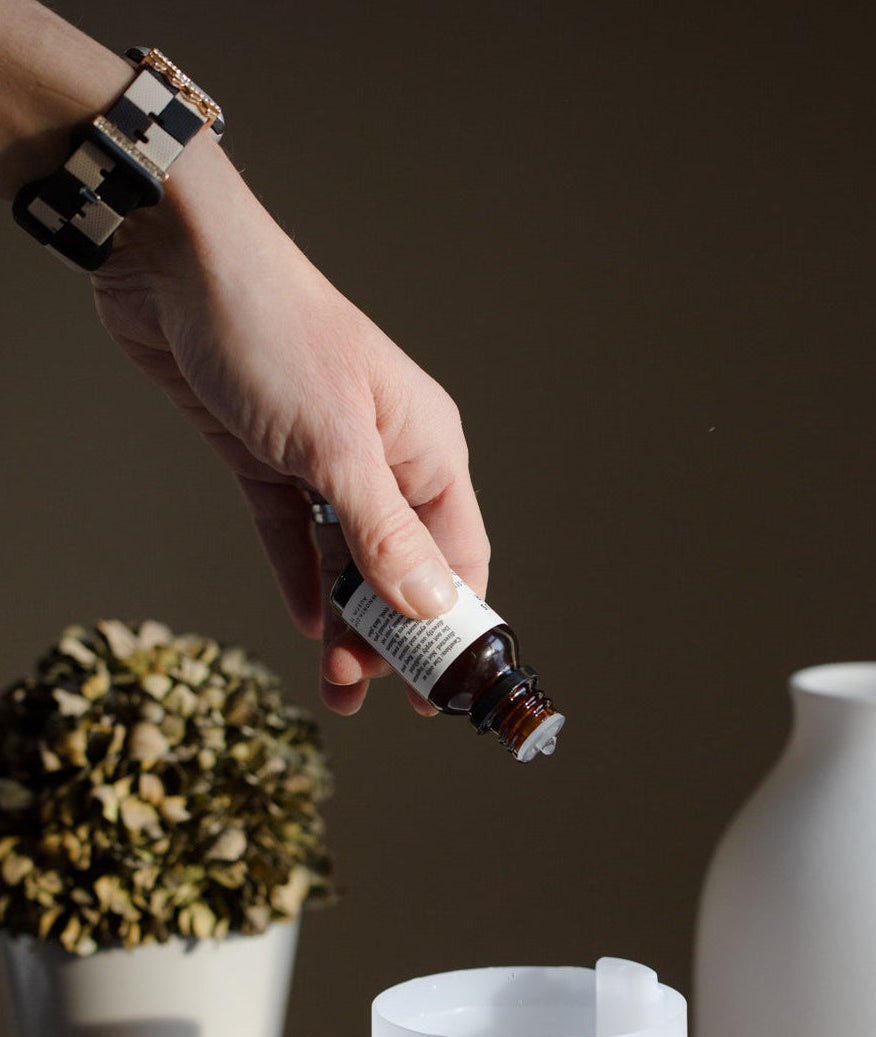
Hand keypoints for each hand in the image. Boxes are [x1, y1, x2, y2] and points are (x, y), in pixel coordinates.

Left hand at [89, 136, 489, 714]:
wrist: (175, 262)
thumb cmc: (274, 334)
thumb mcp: (336, 447)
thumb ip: (385, 534)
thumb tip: (432, 607)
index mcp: (427, 449)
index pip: (459, 555)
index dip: (454, 625)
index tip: (441, 688)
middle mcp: (385, 458)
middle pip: (403, 566)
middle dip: (392, 634)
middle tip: (373, 695)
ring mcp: (325, 460)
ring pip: (347, 558)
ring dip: (345, 620)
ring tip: (337, 685)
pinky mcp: (269, 458)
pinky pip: (293, 533)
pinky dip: (300, 575)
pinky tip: (305, 621)